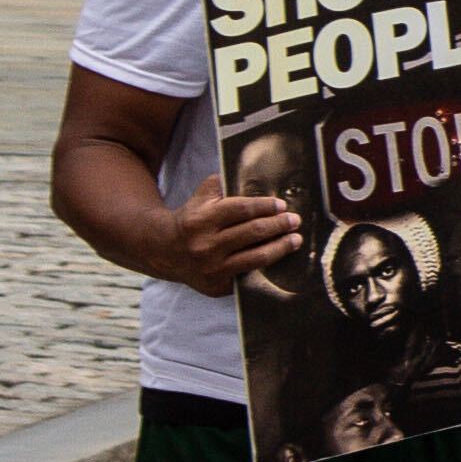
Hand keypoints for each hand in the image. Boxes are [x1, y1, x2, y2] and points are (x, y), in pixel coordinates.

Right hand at [167, 183, 308, 295]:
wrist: (164, 252)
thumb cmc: (191, 220)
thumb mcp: (200, 198)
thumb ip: (222, 185)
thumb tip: (253, 174)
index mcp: (201, 220)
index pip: (242, 210)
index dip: (265, 206)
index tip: (281, 205)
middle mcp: (206, 245)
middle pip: (254, 232)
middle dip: (279, 225)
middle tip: (294, 220)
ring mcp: (212, 268)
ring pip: (257, 256)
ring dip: (281, 246)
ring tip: (296, 239)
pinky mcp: (217, 286)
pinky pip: (250, 275)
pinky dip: (268, 266)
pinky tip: (278, 256)